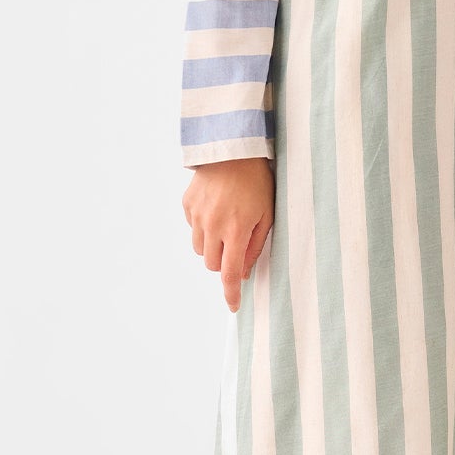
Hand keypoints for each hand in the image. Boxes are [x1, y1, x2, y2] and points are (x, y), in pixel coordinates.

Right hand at [182, 157, 274, 312]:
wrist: (233, 148)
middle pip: (212, 264)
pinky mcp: (187, 204)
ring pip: (199, 249)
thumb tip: (245, 272)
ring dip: (212, 247)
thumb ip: (256, 245)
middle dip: (224, 264)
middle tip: (236, 247)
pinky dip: (203, 228)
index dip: (231, 294)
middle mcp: (212, 226)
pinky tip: (216, 210)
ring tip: (226, 226)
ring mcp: (197, 215)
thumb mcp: (267, 214)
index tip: (233, 306)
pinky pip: (193, 228)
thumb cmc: (257, 181)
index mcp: (235, 231)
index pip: (230, 274)